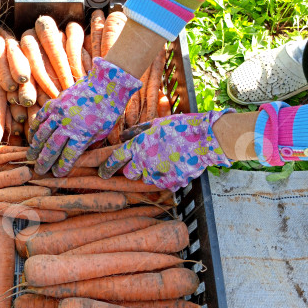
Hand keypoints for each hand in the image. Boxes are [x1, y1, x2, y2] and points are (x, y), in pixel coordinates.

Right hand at [28, 58, 140, 175]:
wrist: (106, 85)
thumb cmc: (108, 111)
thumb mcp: (103, 133)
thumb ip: (88, 145)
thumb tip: (76, 157)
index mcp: (82, 135)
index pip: (68, 156)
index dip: (61, 167)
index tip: (57, 174)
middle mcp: (68, 125)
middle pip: (51, 148)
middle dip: (44, 162)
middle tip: (39, 171)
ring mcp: (59, 113)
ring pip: (42, 134)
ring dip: (35, 147)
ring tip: (31, 156)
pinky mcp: (55, 102)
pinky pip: (40, 117)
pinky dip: (34, 128)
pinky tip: (32, 137)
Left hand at [98, 110, 234, 190]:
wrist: (205, 139)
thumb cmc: (181, 127)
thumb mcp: (157, 123)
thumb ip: (138, 131)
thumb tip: (123, 136)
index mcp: (139, 145)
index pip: (116, 159)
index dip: (107, 167)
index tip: (103, 173)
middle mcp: (144, 161)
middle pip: (130, 174)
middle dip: (133, 171)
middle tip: (144, 164)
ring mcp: (157, 174)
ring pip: (147, 180)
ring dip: (152, 174)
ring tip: (165, 162)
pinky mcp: (170, 183)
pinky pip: (163, 184)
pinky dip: (167, 178)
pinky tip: (176, 167)